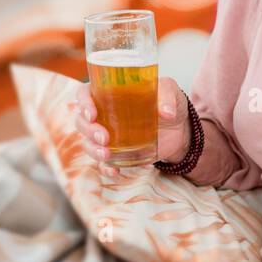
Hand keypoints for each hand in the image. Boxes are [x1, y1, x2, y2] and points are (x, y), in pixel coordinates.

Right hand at [71, 76, 190, 177]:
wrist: (180, 130)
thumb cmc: (169, 104)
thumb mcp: (170, 91)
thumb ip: (167, 97)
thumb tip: (167, 112)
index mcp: (110, 93)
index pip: (84, 94)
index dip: (83, 102)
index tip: (91, 114)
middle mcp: (104, 114)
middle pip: (82, 121)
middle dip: (88, 130)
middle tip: (103, 137)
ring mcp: (108, 135)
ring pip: (88, 142)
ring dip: (93, 149)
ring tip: (106, 155)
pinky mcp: (117, 153)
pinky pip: (103, 162)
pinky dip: (106, 168)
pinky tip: (114, 170)